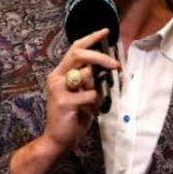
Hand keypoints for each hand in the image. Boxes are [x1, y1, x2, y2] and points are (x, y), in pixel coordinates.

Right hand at [41, 27, 120, 156]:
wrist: (57, 141)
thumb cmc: (72, 118)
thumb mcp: (82, 95)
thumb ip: (89, 81)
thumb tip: (106, 68)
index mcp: (60, 74)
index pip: (75, 49)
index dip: (91, 39)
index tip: (106, 32)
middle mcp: (56, 77)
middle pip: (79, 54)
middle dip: (100, 56)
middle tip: (116, 65)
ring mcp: (58, 89)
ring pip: (87, 75)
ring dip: (97, 89)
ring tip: (94, 104)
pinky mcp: (64, 101)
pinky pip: (90, 95)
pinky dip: (95, 104)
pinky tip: (89, 113)